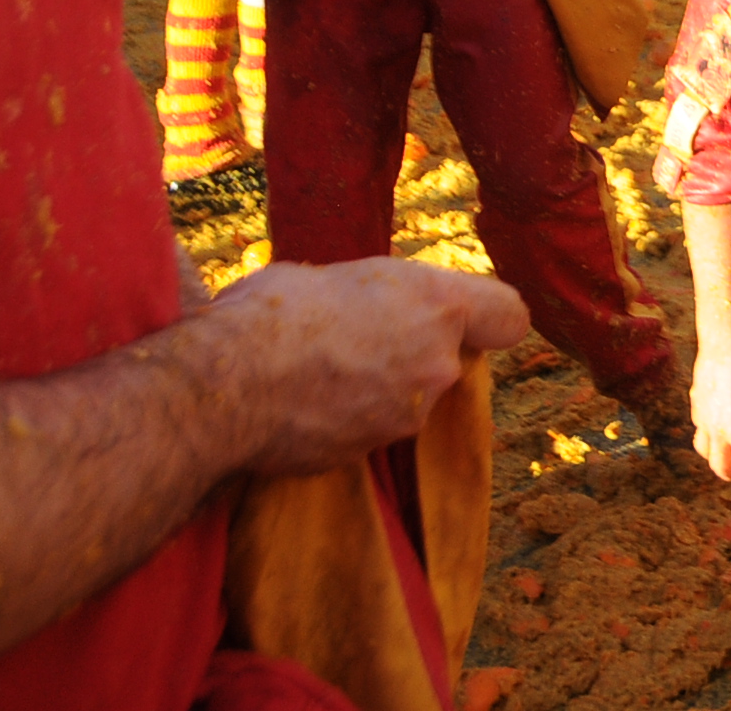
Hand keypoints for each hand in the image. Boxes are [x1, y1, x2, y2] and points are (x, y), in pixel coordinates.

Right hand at [189, 258, 529, 476]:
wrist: (221, 388)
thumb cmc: (273, 313)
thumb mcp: (341, 277)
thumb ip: (381, 296)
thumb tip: (375, 303)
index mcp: (439, 306)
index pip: (510, 316)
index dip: (488, 317)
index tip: (464, 318)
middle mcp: (438, 364)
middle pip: (448, 357)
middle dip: (413, 350)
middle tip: (358, 337)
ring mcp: (408, 416)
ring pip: (409, 395)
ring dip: (379, 386)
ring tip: (318, 369)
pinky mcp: (370, 453)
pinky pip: (372, 428)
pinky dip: (349, 418)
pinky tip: (305, 402)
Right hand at [691, 333, 730, 497]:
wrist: (726, 348)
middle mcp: (719, 433)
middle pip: (720, 468)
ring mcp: (703, 420)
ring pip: (705, 451)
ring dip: (716, 458)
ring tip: (725, 455)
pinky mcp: (696, 407)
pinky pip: (700, 428)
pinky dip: (709, 434)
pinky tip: (717, 425)